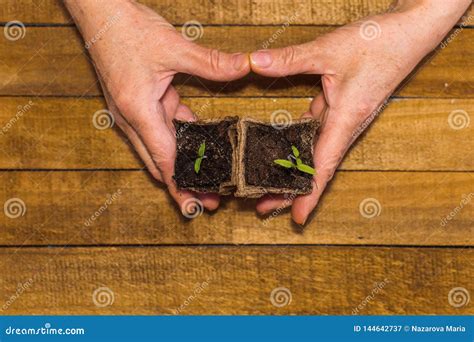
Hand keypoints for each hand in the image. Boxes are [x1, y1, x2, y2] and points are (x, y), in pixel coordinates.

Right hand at [65, 0, 249, 212]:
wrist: (98, 13)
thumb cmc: (126, 30)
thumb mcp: (173, 47)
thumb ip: (211, 62)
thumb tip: (244, 66)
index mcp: (138, 112)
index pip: (163, 160)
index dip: (180, 185)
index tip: (194, 206)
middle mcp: (133, 119)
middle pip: (160, 163)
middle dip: (183, 184)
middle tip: (209, 201)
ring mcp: (134, 113)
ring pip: (161, 148)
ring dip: (183, 163)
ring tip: (208, 177)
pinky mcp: (139, 103)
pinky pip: (162, 127)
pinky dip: (180, 138)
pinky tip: (201, 143)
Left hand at [250, 0, 469, 223]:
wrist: (408, 34)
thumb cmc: (379, 43)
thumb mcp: (329, 49)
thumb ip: (291, 59)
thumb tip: (256, 62)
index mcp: (345, 120)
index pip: (323, 166)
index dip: (309, 194)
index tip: (297, 218)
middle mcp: (344, 126)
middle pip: (315, 167)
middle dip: (290, 189)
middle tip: (262, 206)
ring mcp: (342, 119)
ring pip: (314, 153)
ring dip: (292, 169)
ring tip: (266, 184)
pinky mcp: (340, 108)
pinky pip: (316, 133)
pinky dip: (298, 145)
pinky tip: (280, 148)